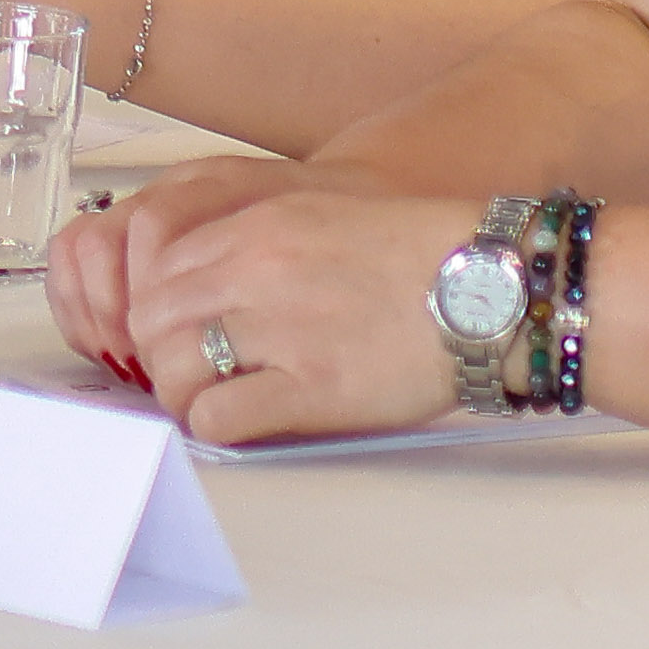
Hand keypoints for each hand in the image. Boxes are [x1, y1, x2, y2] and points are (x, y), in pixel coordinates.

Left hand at [81, 166, 481, 442]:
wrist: (496, 286)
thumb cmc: (421, 258)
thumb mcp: (322, 222)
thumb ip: (255, 249)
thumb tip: (203, 297)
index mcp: (257, 225)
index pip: (156, 268)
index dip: (159, 309)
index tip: (179, 331)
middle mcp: (256, 270)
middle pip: (151, 319)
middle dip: (160, 353)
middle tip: (192, 373)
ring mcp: (281, 328)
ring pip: (172, 368)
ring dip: (182, 393)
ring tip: (214, 401)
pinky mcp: (310, 387)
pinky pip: (217, 417)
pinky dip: (216, 426)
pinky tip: (245, 421)